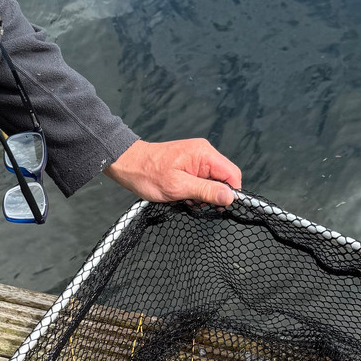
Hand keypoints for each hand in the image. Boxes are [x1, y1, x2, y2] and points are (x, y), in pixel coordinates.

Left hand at [104, 138, 242, 206]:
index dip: (230, 193)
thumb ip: (206, 191)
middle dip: (213, 195)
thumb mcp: (178, 187)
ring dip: (203, 195)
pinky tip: (182, 195)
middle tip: (195, 203)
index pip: (232, 174)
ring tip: (185, 198)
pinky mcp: (191, 165)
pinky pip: (203, 181)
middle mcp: (205, 153)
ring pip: (214, 182)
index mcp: (204, 154)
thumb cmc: (148, 174)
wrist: (128, 165)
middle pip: (224, 179)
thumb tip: (230, 197)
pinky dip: (196, 192)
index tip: (218, 207)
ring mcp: (198, 159)